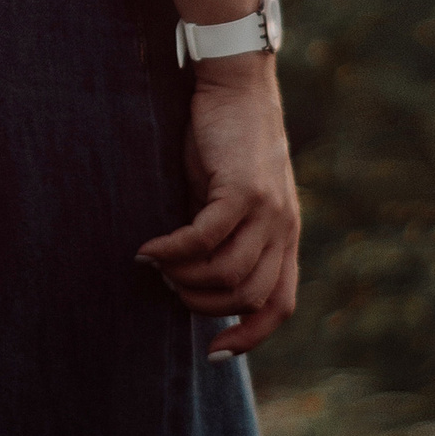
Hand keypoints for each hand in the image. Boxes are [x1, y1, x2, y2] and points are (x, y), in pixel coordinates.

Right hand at [136, 56, 298, 359]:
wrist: (235, 84)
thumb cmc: (223, 140)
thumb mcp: (229, 197)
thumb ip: (224, 236)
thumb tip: (189, 277)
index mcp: (285, 236)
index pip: (278, 306)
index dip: (249, 337)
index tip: (214, 352)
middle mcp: (284, 228)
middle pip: (248, 296)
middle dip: (202, 304)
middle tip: (168, 285)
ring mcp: (269, 210)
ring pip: (228, 273)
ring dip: (184, 277)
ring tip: (156, 263)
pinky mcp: (243, 189)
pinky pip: (206, 239)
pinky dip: (174, 251)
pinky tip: (149, 248)